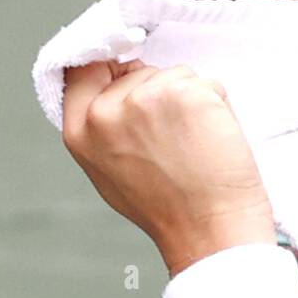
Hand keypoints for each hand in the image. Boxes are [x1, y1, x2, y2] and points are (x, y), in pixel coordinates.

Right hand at [61, 59, 276, 275]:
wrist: (209, 229)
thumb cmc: (169, 207)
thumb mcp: (110, 170)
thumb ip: (104, 126)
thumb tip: (116, 84)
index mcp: (80, 131)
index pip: (82, 70)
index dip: (110, 67)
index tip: (128, 72)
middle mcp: (105, 112)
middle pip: (137, 71)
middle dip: (161, 92)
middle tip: (174, 140)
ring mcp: (143, 98)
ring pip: (176, 74)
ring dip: (192, 99)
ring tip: (193, 144)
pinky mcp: (182, 93)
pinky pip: (206, 82)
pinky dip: (218, 104)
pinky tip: (212, 138)